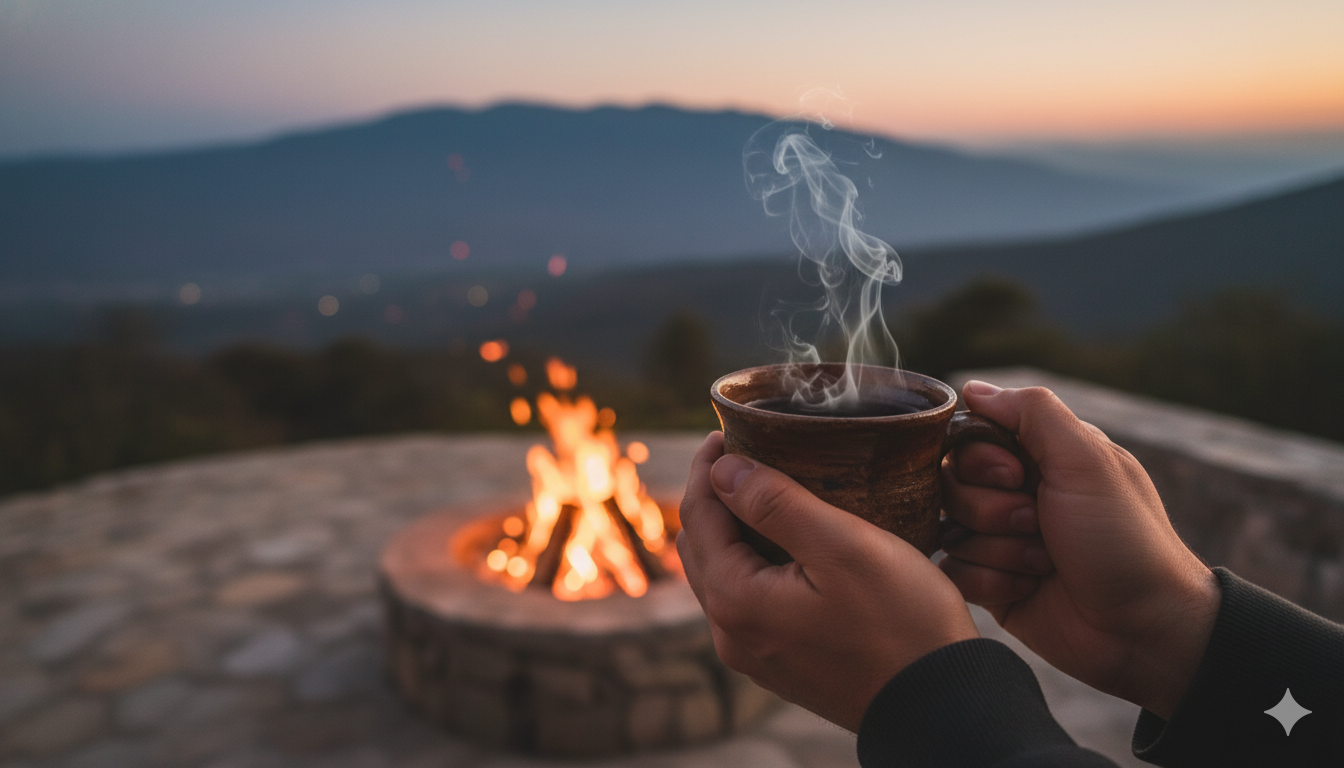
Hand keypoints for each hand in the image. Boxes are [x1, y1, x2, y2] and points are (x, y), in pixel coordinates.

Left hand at [677, 431, 978, 731]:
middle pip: (702, 546)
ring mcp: (754, 654)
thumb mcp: (844, 546)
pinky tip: (786, 541)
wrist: (941, 703)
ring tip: (766, 489)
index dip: (708, 467)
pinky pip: (748, 600)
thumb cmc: (903, 623)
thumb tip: (722, 469)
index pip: (699, 516)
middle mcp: (731, 634)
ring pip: (722, 574)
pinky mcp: (780, 663)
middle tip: (744, 453)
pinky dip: (753, 561)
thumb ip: (776, 503)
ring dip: (732, 528)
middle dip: (714, 495)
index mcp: (737, 600)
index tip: (726, 430)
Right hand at [940, 381, 1219, 717]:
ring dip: (998, 549)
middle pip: (950, 483)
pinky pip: (955, 571)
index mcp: (1039, 456)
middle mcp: (1015, 493)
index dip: (981, 459)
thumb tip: (973, 389)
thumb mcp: (1087, 459)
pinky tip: (1030, 588)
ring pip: (949, 529)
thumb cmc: (1124, 538)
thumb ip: (1032, 412)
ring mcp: (1001, 540)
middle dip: (992, 508)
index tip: (1018, 476)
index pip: (968, 437)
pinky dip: (992, 581)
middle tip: (1038, 524)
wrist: (1143, 628)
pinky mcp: (992, 583)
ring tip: (1044, 563)